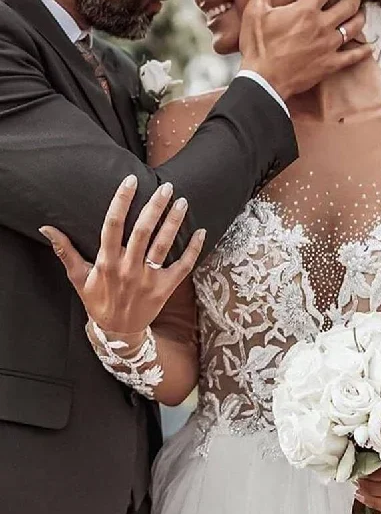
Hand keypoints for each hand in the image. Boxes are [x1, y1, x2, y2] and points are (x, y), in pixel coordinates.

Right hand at [39, 175, 204, 334]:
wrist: (118, 332)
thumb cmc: (98, 300)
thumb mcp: (78, 277)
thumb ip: (65, 251)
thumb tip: (46, 228)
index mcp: (106, 262)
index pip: (113, 224)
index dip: (122, 201)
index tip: (131, 180)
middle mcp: (128, 268)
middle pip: (143, 231)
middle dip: (155, 206)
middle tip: (166, 187)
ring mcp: (148, 279)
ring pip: (163, 245)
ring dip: (174, 222)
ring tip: (182, 202)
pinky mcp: (165, 288)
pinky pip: (183, 266)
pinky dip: (193, 249)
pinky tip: (200, 231)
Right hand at [240, 0, 370, 98]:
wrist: (263, 81)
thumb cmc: (258, 47)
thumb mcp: (255, 11)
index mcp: (306, 9)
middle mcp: (322, 25)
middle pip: (349, 4)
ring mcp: (328, 46)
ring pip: (354, 27)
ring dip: (360, 18)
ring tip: (360, 14)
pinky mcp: (330, 64)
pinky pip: (353, 56)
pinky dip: (363, 51)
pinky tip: (368, 47)